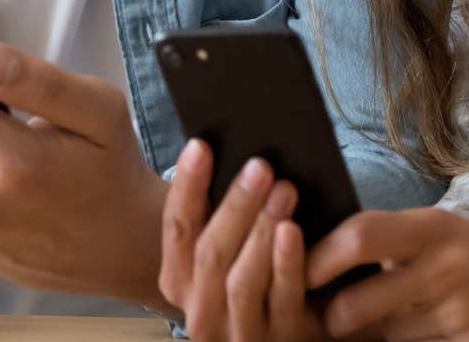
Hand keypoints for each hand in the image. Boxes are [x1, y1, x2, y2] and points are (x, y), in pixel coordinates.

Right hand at [159, 138, 328, 341]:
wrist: (283, 335)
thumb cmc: (257, 282)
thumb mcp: (228, 256)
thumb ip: (224, 220)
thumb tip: (237, 155)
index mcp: (179, 281)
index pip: (176, 228)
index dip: (188, 186)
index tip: (200, 146)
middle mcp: (200, 311)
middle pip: (210, 253)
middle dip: (235, 206)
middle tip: (260, 166)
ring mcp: (238, 332)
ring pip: (241, 280)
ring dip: (261, 231)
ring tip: (285, 190)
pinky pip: (281, 300)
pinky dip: (286, 264)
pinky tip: (292, 231)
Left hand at [307, 209, 468, 340]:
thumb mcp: (449, 232)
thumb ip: (396, 242)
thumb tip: (327, 256)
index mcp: (434, 227)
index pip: (358, 236)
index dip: (318, 257)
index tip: (298, 270)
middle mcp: (444, 266)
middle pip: (355, 305)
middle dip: (335, 319)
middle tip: (327, 318)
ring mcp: (459, 313)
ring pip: (387, 337)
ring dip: (382, 336)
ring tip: (399, 320)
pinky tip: (434, 332)